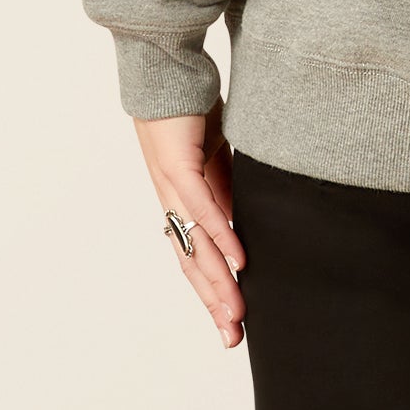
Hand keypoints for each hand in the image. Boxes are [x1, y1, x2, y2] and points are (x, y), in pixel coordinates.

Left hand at [133, 105, 247, 347]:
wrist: (166, 72)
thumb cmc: (191, 107)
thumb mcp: (217, 152)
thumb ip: (227, 183)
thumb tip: (242, 214)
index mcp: (182, 199)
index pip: (197, 254)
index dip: (212, 288)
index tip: (231, 320)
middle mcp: (172, 201)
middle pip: (193, 262)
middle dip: (213, 302)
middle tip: (232, 337)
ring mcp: (172, 187)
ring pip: (196, 245)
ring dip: (217, 282)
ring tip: (235, 312)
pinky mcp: (178, 167)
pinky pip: (202, 210)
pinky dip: (220, 236)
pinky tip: (237, 259)